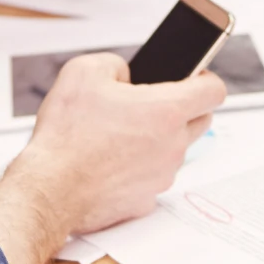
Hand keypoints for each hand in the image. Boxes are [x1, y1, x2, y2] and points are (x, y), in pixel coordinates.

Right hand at [4, 53, 224, 234]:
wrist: (49, 189)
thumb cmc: (66, 135)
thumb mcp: (84, 71)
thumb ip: (116, 63)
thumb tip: (125, 75)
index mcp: (166, 110)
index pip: (215, 91)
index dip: (205, 79)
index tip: (193, 77)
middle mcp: (173, 145)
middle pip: (201, 120)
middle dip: (184, 108)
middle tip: (152, 103)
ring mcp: (162, 175)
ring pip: (175, 150)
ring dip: (158, 139)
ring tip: (122, 132)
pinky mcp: (146, 200)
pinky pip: (152, 176)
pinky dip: (139, 168)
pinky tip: (112, 161)